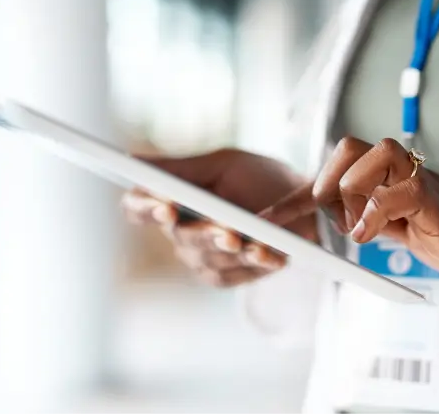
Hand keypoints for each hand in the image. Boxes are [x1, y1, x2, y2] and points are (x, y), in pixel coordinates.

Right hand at [121, 149, 317, 286]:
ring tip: (259, 244)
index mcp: (171, 199)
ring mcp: (199, 256)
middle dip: (205, 233)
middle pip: (179, 236)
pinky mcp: (223, 276)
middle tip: (228, 231)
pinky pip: (231, 275)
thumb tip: (133, 161)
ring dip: (234, 251)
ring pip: (206, 257)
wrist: (305, 207)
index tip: (166, 205)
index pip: (138, 207)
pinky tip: (273, 257)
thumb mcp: (225, 165)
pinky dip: (253, 265)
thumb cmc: (260, 179)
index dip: (145, 208)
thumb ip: (182, 168)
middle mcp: (179, 231)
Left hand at [264, 137, 438, 307]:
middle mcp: (408, 173)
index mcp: (395, 178)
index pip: (340, 166)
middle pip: (350, 145)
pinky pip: (403, 191)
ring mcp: (427, 185)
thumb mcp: (404, 232)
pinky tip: (370, 238)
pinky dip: (376, 212)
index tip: (269, 220)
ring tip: (358, 229)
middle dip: (325, 181)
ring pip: (374, 152)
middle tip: (331, 220)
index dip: (299, 192)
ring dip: (350, 191)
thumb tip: (335, 216)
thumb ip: (373, 217)